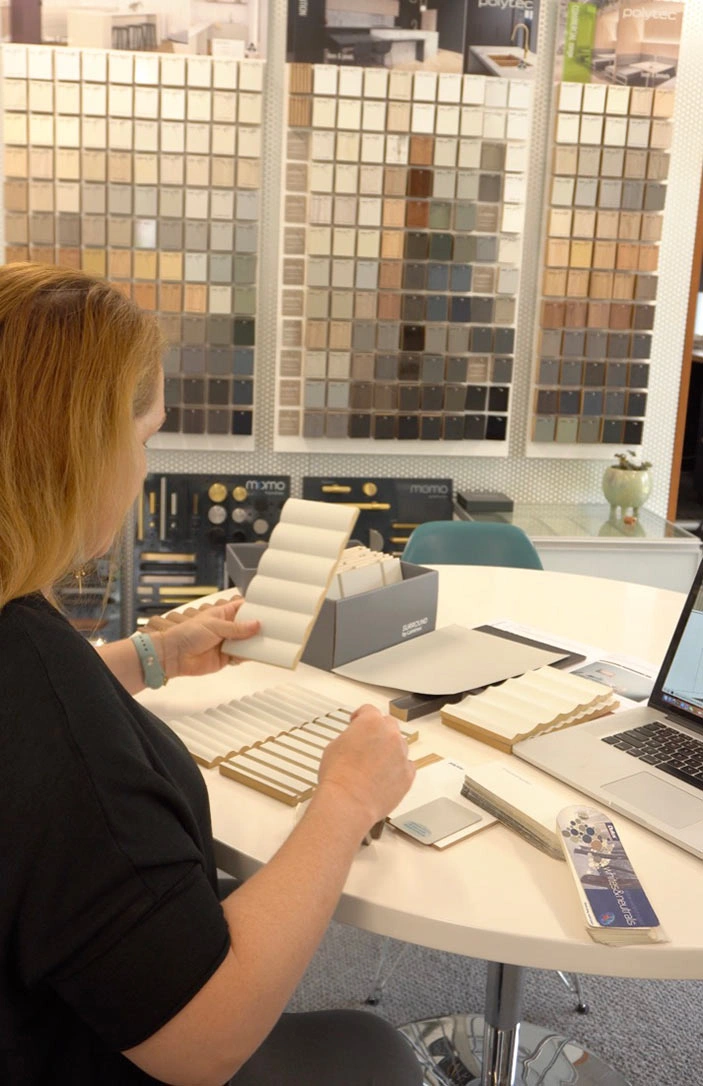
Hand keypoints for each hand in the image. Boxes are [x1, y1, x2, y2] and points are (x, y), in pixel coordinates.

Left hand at [154, 598, 259, 679]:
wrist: (175, 656)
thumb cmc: (187, 634)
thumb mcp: (214, 626)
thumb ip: (236, 628)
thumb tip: (256, 624)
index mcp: (223, 614)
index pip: (243, 608)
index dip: (255, 608)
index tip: (269, 609)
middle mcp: (227, 628)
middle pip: (248, 626)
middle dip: (259, 627)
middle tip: (274, 628)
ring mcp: (227, 642)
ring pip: (247, 642)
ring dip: (255, 642)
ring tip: (269, 641)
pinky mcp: (226, 657)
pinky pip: (242, 656)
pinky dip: (249, 655)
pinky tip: (257, 653)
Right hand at [317, 704, 415, 828]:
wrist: (348, 802)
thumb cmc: (338, 776)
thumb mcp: (334, 746)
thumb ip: (350, 737)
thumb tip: (353, 742)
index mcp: (371, 723)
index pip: (369, 710)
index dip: (361, 716)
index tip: (358, 721)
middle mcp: (390, 735)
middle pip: (388, 725)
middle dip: (378, 731)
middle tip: (367, 743)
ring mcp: (402, 755)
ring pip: (399, 746)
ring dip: (389, 750)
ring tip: (374, 765)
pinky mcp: (408, 774)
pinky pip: (406, 766)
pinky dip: (397, 769)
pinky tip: (383, 777)